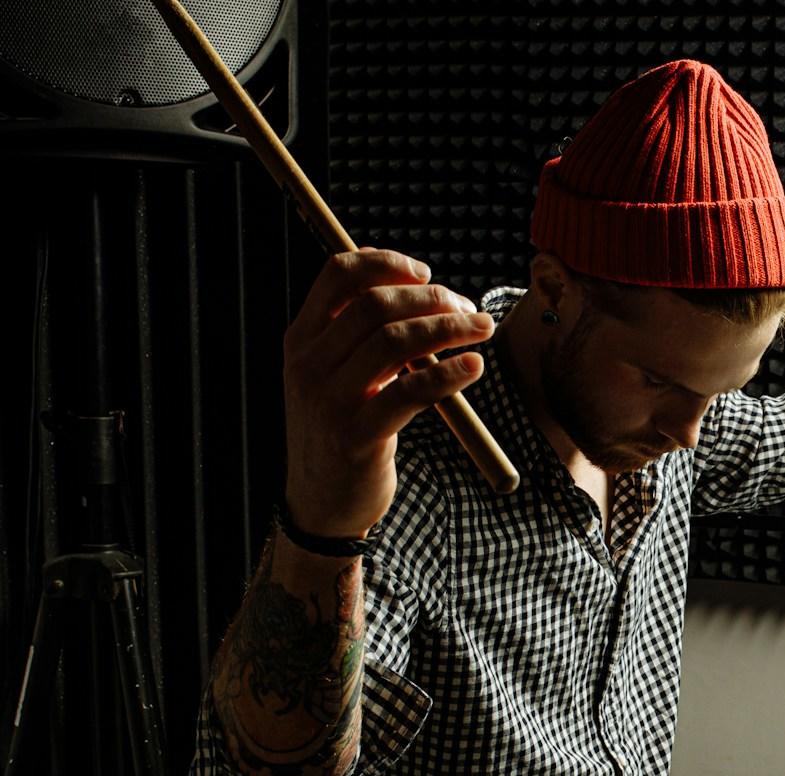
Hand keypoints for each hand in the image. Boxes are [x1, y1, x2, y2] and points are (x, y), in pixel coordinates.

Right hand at [282, 249, 492, 537]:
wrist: (321, 503)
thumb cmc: (342, 429)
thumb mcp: (336, 375)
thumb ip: (361, 333)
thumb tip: (411, 284)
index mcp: (301, 340)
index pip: (337, 273)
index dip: (386, 263)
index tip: (424, 272)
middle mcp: (309, 364)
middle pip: (376, 304)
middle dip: (432, 298)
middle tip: (468, 308)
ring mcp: (330, 400)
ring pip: (396, 341)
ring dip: (449, 327)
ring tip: (482, 329)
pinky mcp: (357, 436)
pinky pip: (412, 392)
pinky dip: (450, 373)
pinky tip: (474, 367)